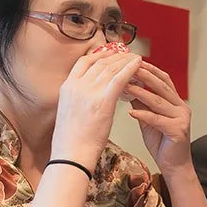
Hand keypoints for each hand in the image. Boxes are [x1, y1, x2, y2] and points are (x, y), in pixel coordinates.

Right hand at [51, 47, 141, 169]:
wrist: (71, 154)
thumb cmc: (72, 139)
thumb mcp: (70, 111)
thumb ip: (78, 98)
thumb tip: (89, 94)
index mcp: (67, 87)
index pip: (83, 62)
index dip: (99, 55)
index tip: (110, 52)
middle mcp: (77, 85)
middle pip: (99, 62)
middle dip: (116, 56)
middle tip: (128, 53)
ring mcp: (89, 92)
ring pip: (111, 68)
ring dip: (125, 60)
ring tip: (137, 58)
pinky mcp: (103, 101)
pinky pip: (120, 79)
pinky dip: (130, 69)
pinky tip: (139, 65)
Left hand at [124, 61, 192, 174]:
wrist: (174, 165)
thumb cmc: (162, 143)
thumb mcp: (149, 119)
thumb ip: (142, 103)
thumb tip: (128, 86)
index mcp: (176, 102)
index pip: (164, 80)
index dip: (150, 70)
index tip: (134, 62)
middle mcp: (181, 107)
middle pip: (162, 86)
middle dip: (144, 75)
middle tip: (128, 67)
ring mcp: (181, 118)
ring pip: (159, 101)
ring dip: (141, 92)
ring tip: (125, 86)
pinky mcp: (178, 130)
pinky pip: (158, 120)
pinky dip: (144, 115)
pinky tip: (131, 112)